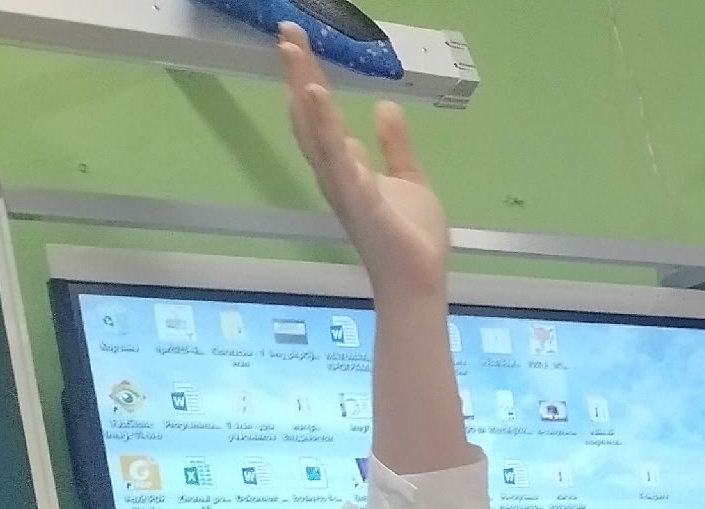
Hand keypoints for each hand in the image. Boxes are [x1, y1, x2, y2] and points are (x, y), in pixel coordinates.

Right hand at [279, 24, 450, 303]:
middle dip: (298, 73)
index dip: (309, 78)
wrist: (418, 281)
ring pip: (316, 129)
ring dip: (303, 87)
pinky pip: (337, 155)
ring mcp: (343, 184)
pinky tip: (314, 93)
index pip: (323, 115)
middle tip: (286, 32)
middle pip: (310, 115)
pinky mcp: (357, 196)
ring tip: (292, 50)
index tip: (298, 43)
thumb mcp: (409, 180)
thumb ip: (395, 145)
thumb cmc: (411, 238)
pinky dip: (324, 124)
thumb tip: (385, 106)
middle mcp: (335, 173)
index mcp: (345, 167)